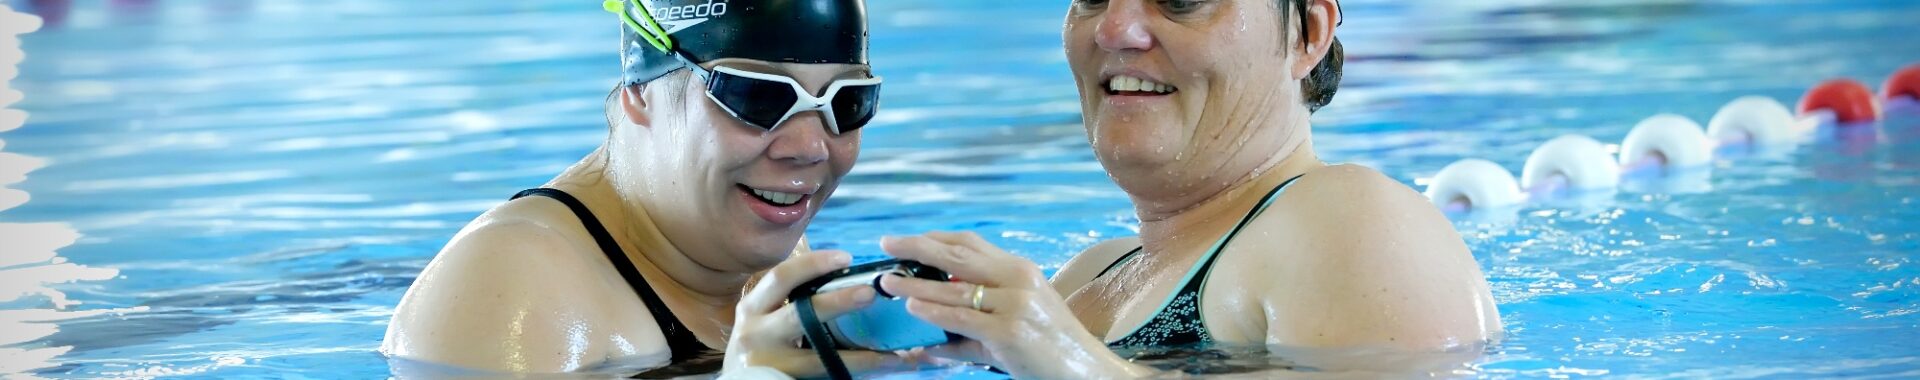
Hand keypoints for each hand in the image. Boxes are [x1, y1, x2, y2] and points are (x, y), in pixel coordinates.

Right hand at [724, 250, 912, 376]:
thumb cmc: (760, 342)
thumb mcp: (764, 315)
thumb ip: (792, 297)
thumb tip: (842, 270)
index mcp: (753, 307)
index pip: (782, 277)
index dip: (813, 264)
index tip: (846, 257)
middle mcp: (755, 334)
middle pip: (800, 314)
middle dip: (837, 302)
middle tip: (870, 293)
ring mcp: (770, 363)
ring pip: (820, 358)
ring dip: (862, 356)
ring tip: (897, 353)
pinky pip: (829, 377)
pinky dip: (861, 373)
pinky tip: (887, 367)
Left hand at [879, 232, 1155, 379]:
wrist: (1088, 373)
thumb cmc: (1050, 350)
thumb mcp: (1014, 324)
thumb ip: (974, 327)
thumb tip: (933, 341)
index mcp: (1020, 270)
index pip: (970, 244)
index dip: (934, 238)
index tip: (905, 238)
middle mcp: (1019, 279)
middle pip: (958, 256)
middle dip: (918, 248)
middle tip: (886, 244)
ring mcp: (1015, 305)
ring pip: (954, 290)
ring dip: (916, 285)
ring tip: (888, 282)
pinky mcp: (1010, 333)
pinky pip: (962, 320)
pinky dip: (934, 314)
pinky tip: (912, 309)